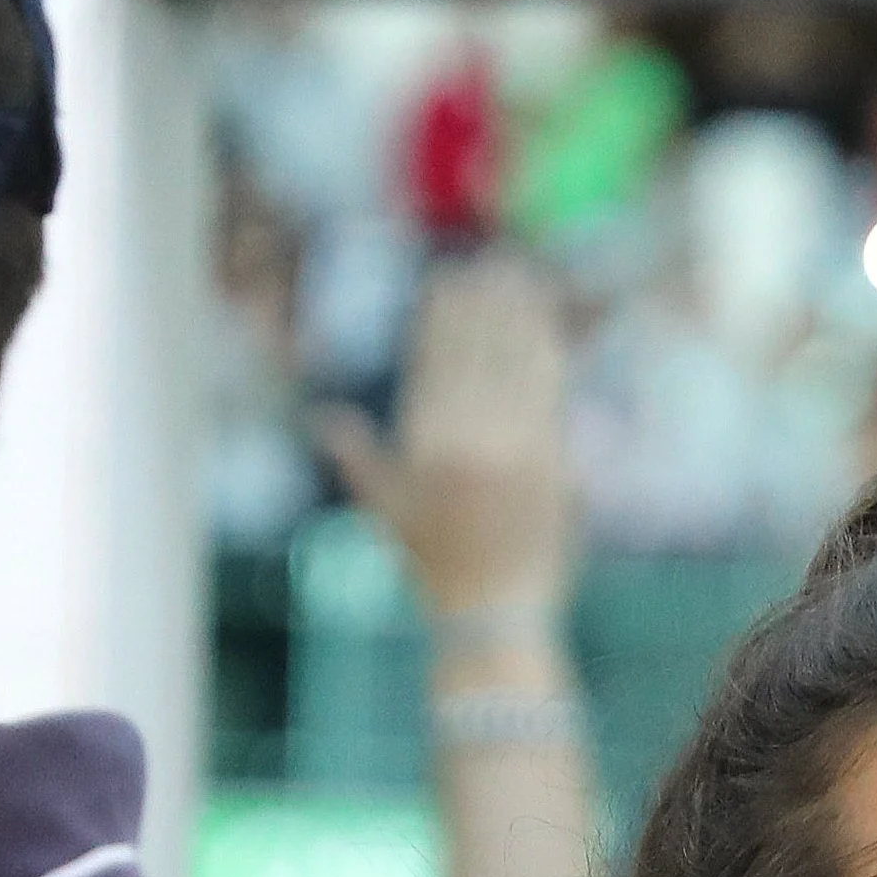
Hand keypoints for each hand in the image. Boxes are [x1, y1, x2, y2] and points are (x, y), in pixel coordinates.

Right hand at [312, 252, 577, 625]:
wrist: (495, 611)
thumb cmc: (433, 564)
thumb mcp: (385, 510)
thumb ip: (357, 455)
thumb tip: (321, 417)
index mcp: (426, 445)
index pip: (434, 359)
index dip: (442, 312)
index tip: (446, 280)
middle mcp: (472, 440)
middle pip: (478, 349)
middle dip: (482, 301)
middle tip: (486, 265)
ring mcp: (518, 449)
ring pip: (519, 362)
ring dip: (519, 313)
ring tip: (518, 278)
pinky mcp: (555, 460)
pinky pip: (552, 393)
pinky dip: (549, 353)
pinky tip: (547, 327)